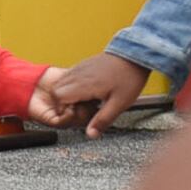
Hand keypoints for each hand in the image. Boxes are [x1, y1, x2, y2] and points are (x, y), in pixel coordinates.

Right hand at [34, 51, 152, 135]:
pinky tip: (88, 89)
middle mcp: (78, 75)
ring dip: (67, 93)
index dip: (62, 108)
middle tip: (79, 107)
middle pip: (55, 90)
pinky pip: (69, 75)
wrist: (135, 55)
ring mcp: (80, 68)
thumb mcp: (119, 104)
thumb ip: (102, 120)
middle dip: (62, 102)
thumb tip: (91, 134)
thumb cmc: (129, 77)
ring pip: (61, 82)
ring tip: (85, 99)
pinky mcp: (84, 64)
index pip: (58, 97)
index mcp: (83, 85)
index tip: (74, 113)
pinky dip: (73, 85)